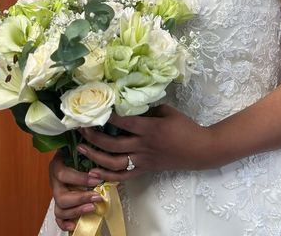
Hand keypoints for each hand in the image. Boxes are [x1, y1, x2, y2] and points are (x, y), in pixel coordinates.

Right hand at [49, 151, 105, 231]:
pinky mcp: (59, 204)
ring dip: (77, 211)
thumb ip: (87, 151)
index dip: (80, 179)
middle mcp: (55, 181)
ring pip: (60, 209)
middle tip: (97, 196)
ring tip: (92, 208)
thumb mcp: (79, 147)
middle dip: (81, 198)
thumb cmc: (77, 152)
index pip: (64, 174)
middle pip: (61, 196)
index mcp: (57, 166)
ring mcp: (56, 194)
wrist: (69, 155)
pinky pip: (58, 217)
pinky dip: (65, 223)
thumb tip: (102, 154)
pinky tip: (74, 224)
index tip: (97, 180)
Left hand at [77, 104, 210, 181]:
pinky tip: (95, 172)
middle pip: (112, 145)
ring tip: (81, 150)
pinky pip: (123, 176)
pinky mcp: (145, 170)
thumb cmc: (184, 127)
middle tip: (80, 128)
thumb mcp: (167, 111)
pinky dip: (107, 176)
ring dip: (95, 157)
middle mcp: (143, 146)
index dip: (107, 116)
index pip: (123, 122)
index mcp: (149, 129)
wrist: (199, 150)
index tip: (94, 109)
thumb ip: (148, 109)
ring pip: (114, 163)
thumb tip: (129, 104)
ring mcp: (143, 160)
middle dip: (94, 137)